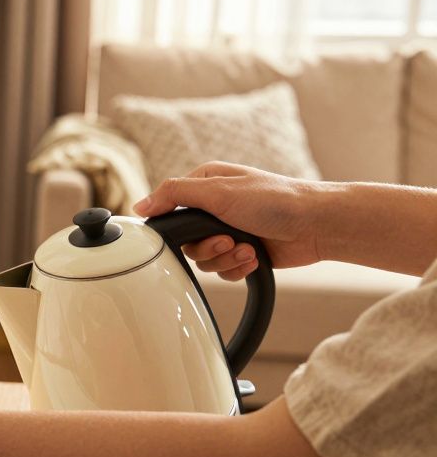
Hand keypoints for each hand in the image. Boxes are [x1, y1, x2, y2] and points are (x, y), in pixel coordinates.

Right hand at [133, 161, 328, 279]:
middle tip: (227, 239)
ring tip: (247, 248)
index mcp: (205, 185)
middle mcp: (214, 209)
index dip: (174, 227)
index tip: (185, 233)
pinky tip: (254, 257)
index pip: (169, 209)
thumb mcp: (218, 190)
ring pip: (202, 260)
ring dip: (225, 258)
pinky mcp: (242, 253)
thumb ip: (174, 194)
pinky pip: (222, 271)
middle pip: (185, 242)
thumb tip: (139, 206)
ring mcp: (228, 232)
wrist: (316, 225)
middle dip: (207, 247)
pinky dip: (237, 267)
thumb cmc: (275, 200)